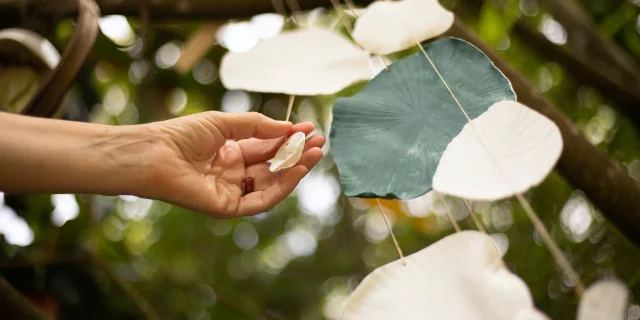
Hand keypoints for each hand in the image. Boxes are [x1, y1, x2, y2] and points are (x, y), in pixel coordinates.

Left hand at [141, 112, 323, 217]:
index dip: (288, 139)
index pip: (267, 148)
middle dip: (296, 154)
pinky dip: (280, 187)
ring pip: (271, 184)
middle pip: (273, 166)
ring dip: (295, 170)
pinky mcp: (228, 207)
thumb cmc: (182, 135)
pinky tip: (295, 170)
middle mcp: (234, 174)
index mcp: (231, 153)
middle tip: (319, 141)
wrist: (155, 153)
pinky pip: (260, 201)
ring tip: (314, 153)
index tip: (308, 128)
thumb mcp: (225, 123)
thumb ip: (258, 126)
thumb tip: (289, 128)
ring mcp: (232, 192)